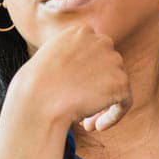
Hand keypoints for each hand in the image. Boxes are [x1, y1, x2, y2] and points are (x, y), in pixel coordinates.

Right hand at [9, 26, 131, 132]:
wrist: (38, 99)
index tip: (75, 92)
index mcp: (82, 31)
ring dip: (103, 104)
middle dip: (98, 89)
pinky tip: (97, 127)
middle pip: (109, 68)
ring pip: (117, 86)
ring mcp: (113, 60)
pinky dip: (113, 116)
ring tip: (86, 123)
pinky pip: (124, 102)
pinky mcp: (121, 82)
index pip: (95, 53)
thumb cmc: (34, 86)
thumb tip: (86, 75)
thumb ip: (71, 60)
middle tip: (83, 111)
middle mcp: (101, 41)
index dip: (89, 75)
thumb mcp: (49, 60)